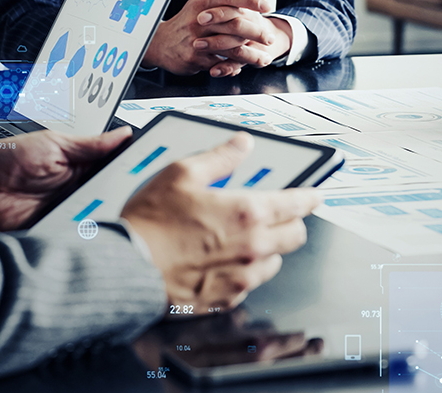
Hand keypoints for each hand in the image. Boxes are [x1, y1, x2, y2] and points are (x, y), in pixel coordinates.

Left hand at [0, 128, 132, 230]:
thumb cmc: (6, 161)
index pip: (117, 169)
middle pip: (115, 195)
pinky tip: (96, 226)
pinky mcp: (59, 232)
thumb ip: (89, 144)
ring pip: (102, 216)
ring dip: (109, 213)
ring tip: (119, 208)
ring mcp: (71, 213)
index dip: (134, 169)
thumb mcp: (53, 144)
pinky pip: (81, 235)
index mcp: (82, 168)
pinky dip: (89, 233)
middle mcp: (80, 192)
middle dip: (127, 194)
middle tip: (137, 190)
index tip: (151, 165)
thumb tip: (123, 134)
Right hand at [121, 133, 321, 311]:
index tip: (314, 196)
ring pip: (275, 263)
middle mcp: (253, 247)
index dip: (309, 197)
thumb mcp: (182, 174)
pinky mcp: (226, 298)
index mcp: (248, 213)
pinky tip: (224, 262)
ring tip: (245, 240)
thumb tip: (241, 144)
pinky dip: (245, 273)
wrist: (127, 267)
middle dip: (292, 223)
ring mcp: (242, 277)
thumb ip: (219, 157)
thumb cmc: (151, 223)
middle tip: (279, 216)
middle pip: (295, 236)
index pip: (297, 204)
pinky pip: (250, 285)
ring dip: (268, 249)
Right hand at [142, 0, 278, 75]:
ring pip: (230, 47)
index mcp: (202, 3)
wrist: (159, 43)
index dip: (250, 1)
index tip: (267, 6)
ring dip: (250, 55)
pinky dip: (233, 67)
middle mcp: (199, 20)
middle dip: (255, 32)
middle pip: (234, 24)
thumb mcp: (200, 1)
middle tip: (270, 38)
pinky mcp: (194, 58)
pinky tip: (244, 68)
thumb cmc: (186, 21)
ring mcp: (196, 40)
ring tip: (265, 58)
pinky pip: (219, 63)